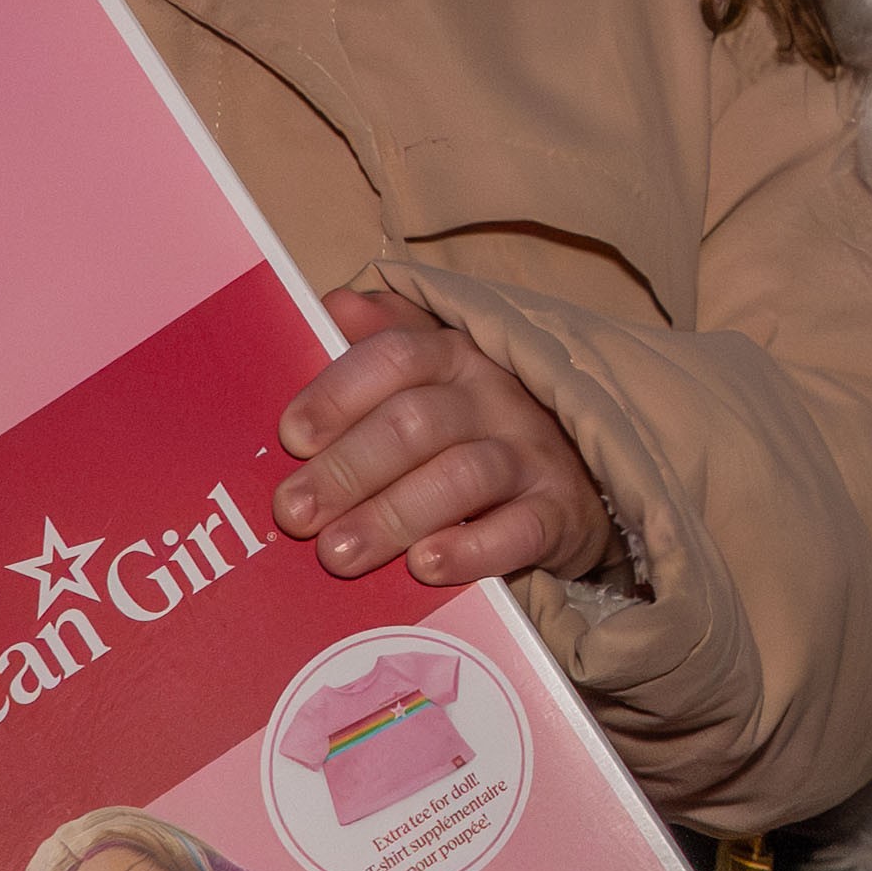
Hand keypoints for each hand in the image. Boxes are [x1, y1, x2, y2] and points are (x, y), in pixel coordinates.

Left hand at [280, 284, 611, 590]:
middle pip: (415, 422)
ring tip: (339, 552)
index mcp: (453, 355)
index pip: (394, 357)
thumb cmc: (478, 428)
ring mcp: (531, 455)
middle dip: (347, 469)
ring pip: (461, 476)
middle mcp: (494, 397)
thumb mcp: (434, 376)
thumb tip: (334, 305)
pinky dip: (472, 549)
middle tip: (295, 513)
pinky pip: (520, 529)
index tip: (291, 438)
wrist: (580, 480)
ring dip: (393, 515)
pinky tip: (425, 565)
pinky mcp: (558, 513)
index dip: (338, 394)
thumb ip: (381, 342)